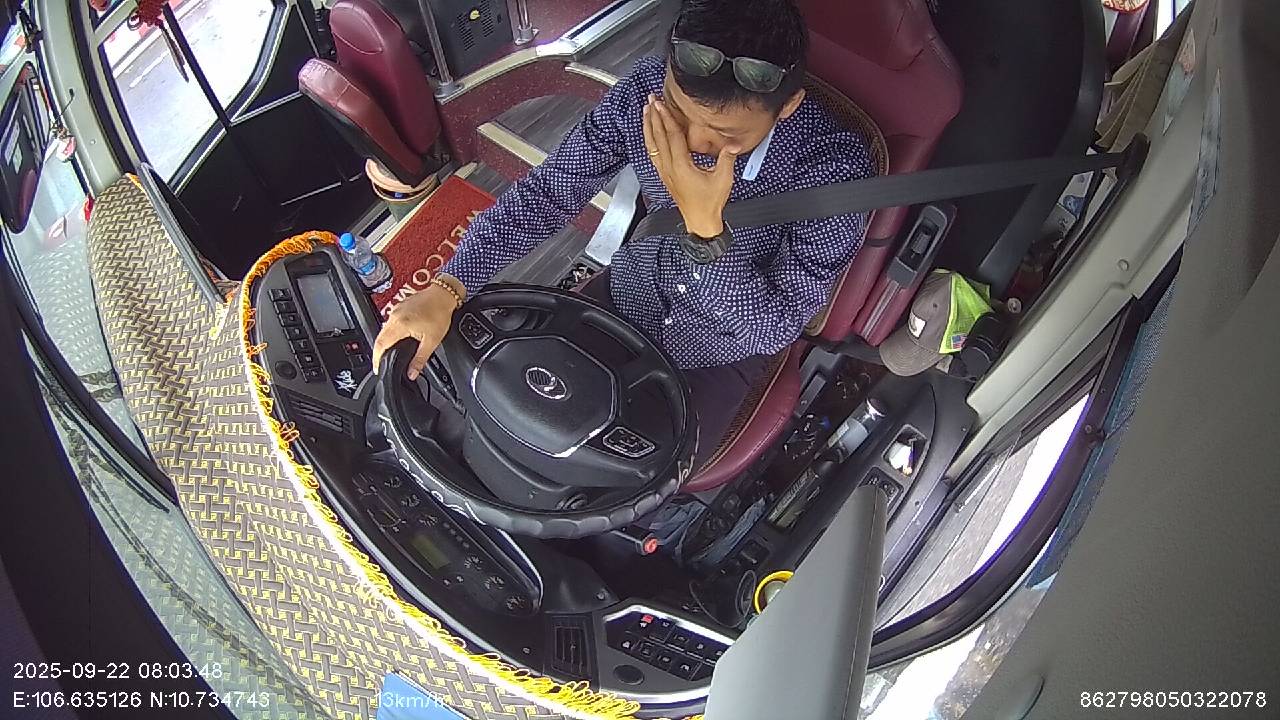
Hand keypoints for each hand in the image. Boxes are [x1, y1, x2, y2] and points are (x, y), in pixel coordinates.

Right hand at [371, 277, 463, 379]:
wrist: (443, 294)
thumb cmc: (439, 313)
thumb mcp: (432, 341)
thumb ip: (420, 359)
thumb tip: (412, 373)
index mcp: (400, 324)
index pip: (381, 345)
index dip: (376, 359)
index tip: (377, 368)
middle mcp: (394, 316)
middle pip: (379, 338)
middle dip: (378, 353)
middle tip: (381, 364)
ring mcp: (395, 310)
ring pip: (383, 330)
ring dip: (383, 342)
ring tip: (387, 354)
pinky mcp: (399, 307)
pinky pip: (388, 322)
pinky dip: (389, 333)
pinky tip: (396, 338)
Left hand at [643, 94, 738, 236]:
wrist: (700, 221)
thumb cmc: (710, 203)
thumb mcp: (723, 179)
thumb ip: (727, 158)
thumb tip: (733, 143)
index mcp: (681, 166)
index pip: (672, 137)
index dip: (667, 119)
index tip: (661, 105)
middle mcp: (669, 168)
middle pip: (658, 138)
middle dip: (654, 117)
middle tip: (651, 100)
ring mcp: (665, 172)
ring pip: (652, 146)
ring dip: (649, 127)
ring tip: (647, 111)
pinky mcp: (665, 176)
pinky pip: (653, 154)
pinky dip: (650, 141)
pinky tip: (650, 134)